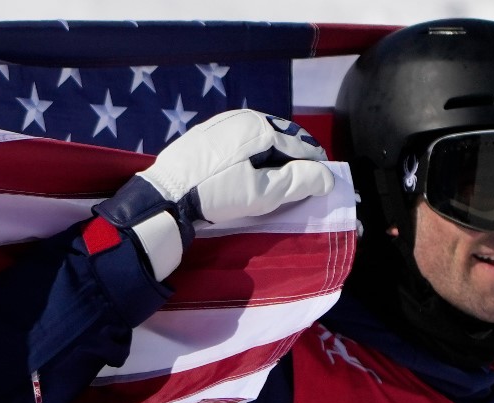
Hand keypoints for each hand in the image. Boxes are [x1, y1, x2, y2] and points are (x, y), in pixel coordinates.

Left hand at [96, 109, 334, 280]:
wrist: (165, 194)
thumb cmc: (216, 193)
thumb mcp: (261, 194)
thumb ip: (297, 182)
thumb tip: (327, 176)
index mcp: (260, 127)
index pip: (300, 145)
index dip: (314, 164)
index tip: (322, 180)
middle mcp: (242, 117)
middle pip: (280, 136)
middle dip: (293, 157)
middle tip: (299, 180)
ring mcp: (221, 122)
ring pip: (258, 136)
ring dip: (272, 153)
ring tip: (274, 175)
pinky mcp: (205, 132)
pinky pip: (238, 138)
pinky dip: (250, 151)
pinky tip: (246, 168)